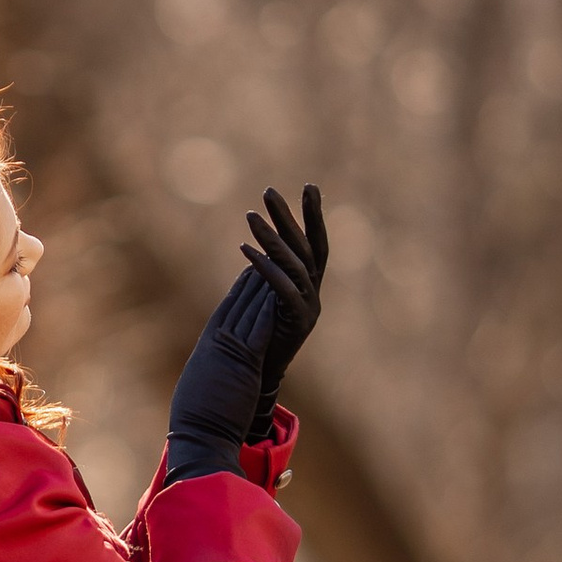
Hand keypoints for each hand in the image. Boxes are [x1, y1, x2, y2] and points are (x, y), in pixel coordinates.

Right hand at [164, 266, 277, 481]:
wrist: (198, 436)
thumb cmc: (197, 423)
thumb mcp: (202, 389)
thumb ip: (211, 373)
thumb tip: (214, 372)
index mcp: (207, 350)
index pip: (224, 312)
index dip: (238, 292)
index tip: (248, 275)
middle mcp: (215, 344)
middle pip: (237, 304)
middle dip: (252, 281)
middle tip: (265, 257)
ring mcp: (228, 352)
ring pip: (249, 312)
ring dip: (263, 289)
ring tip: (276, 268)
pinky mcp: (242, 363)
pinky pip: (258, 330)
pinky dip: (267, 311)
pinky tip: (277, 295)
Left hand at [240, 185, 325, 437]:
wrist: (259, 376)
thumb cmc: (258, 334)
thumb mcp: (265, 299)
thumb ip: (269, 274)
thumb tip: (263, 248)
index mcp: (309, 284)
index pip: (315, 242)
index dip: (313, 215)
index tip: (310, 186)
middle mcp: (314, 292)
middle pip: (306, 246)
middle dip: (289, 217)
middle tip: (269, 191)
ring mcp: (309, 307)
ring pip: (294, 265)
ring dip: (271, 238)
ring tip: (249, 216)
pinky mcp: (298, 322)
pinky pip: (282, 289)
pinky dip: (265, 268)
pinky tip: (245, 251)